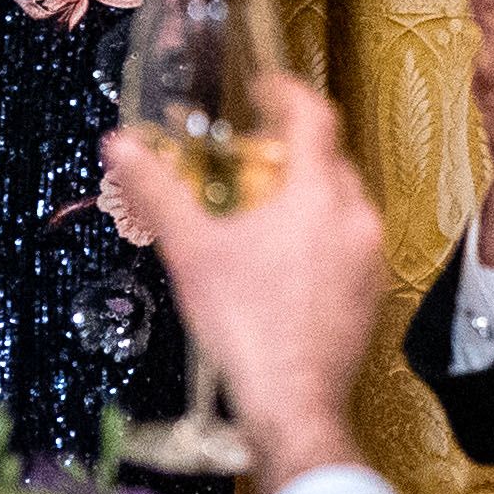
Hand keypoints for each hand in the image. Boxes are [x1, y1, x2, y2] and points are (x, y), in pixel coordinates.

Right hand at [105, 71, 388, 486]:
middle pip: (331, 159)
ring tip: (264, 210)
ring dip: (308, 193)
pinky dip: (321, 234)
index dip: (287, 92)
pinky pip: (350, 243)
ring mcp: (370, 260)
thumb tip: (121, 147)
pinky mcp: (372, 295)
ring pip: (344, 203)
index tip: (264, 88)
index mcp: (316, 196)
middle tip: (252, 156)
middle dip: (293, 149)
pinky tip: (284, 261)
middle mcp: (355, 220)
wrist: (292, 405)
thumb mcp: (190, 251)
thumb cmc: (246, 327)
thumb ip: (156, 191)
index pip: (314, 116)